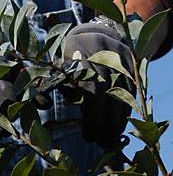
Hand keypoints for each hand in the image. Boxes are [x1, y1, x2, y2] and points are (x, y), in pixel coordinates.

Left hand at [59, 21, 135, 147]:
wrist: (92, 33)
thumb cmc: (68, 56)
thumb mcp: (56, 65)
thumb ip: (48, 83)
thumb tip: (43, 104)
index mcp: (77, 50)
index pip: (91, 89)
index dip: (92, 116)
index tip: (88, 135)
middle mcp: (100, 50)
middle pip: (109, 94)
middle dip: (106, 123)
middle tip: (100, 142)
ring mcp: (118, 55)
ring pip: (124, 94)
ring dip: (118, 121)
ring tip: (109, 138)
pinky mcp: (131, 62)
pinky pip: (132, 91)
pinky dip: (126, 110)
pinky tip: (118, 124)